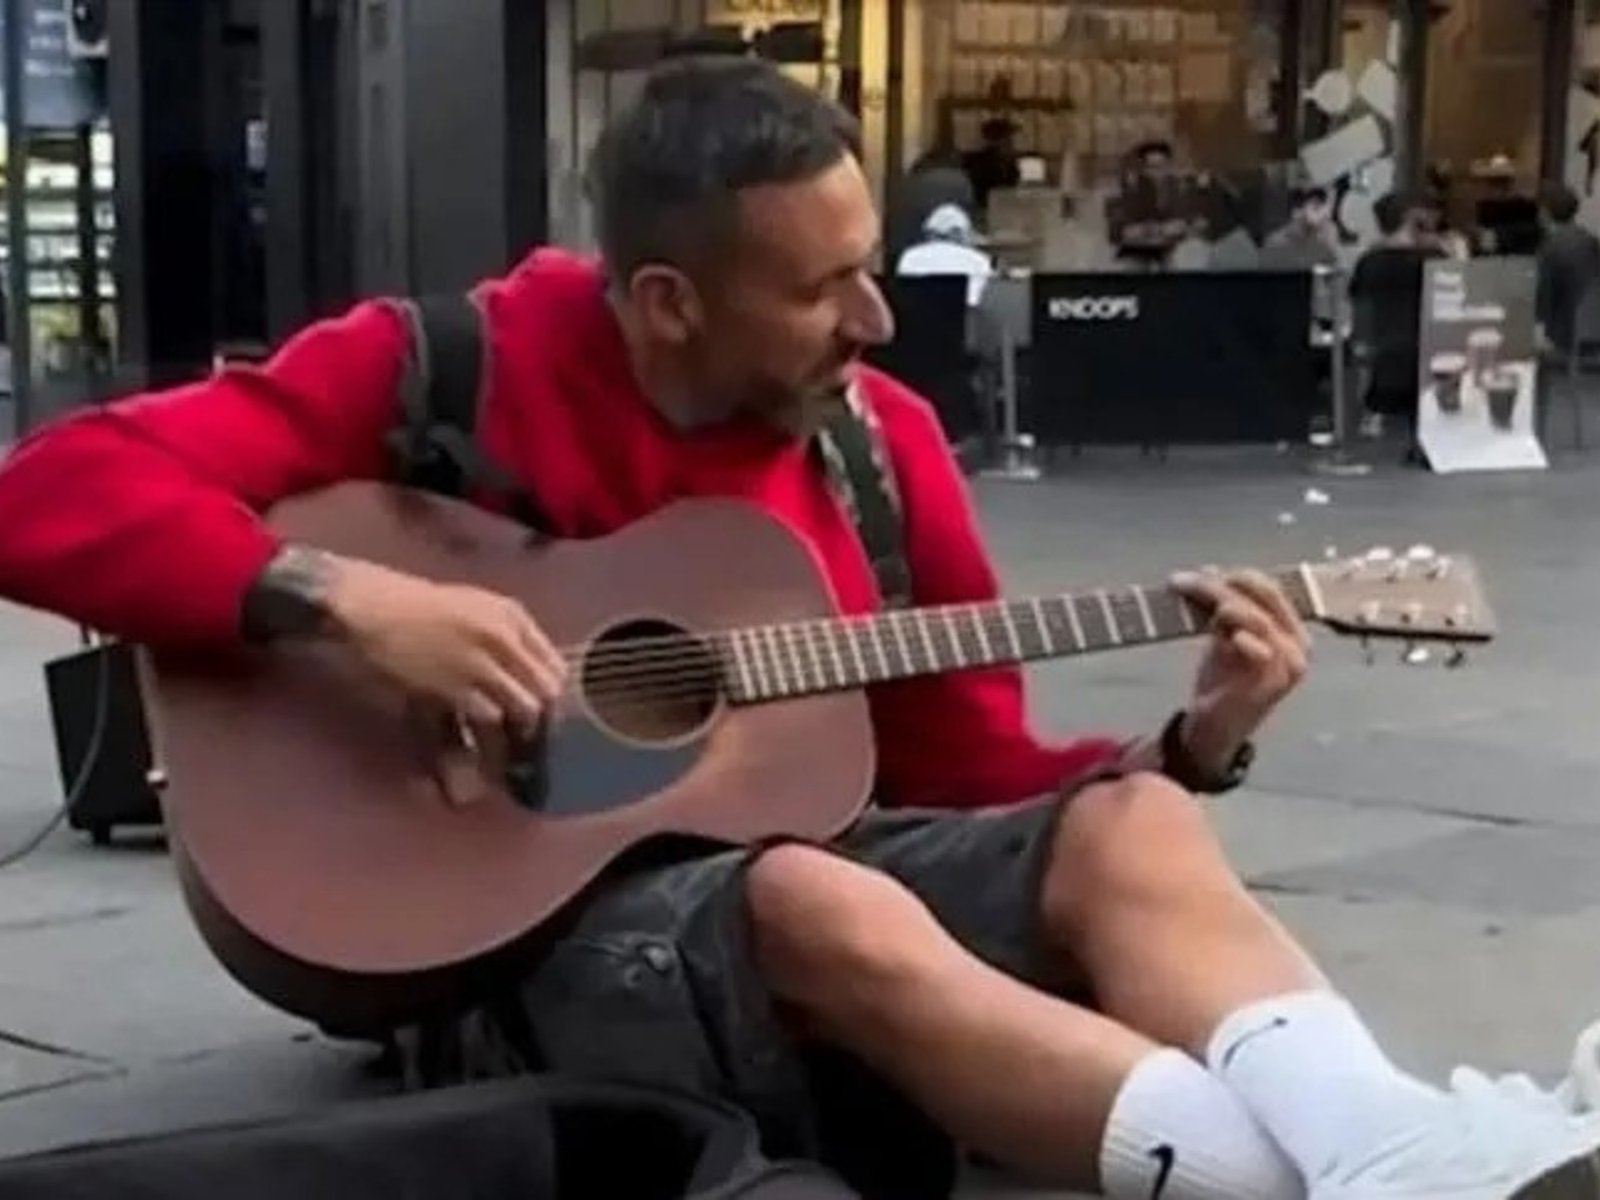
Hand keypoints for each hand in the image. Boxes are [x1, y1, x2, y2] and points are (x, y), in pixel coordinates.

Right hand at [326, 557, 565, 734]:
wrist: (372, 608)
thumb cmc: (421, 609)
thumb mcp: (478, 608)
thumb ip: (510, 638)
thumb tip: (536, 678)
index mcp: (513, 615)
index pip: (556, 665)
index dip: (553, 694)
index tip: (543, 712)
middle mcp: (504, 636)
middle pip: (547, 690)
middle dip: (543, 716)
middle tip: (528, 734)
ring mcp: (481, 661)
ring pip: (525, 707)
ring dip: (517, 728)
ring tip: (506, 741)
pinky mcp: (455, 685)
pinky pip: (489, 716)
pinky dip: (486, 730)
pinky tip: (478, 736)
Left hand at [1170, 568, 1310, 775]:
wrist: (1214, 728)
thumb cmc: (1222, 682)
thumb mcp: (1225, 638)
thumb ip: (1225, 611)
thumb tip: (1209, 572)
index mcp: (1291, 630)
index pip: (1270, 589)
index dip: (1236, 576)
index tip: (1199, 573)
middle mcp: (1298, 644)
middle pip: (1264, 597)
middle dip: (1220, 585)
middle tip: (1183, 581)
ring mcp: (1290, 665)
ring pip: (1258, 619)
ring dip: (1221, 605)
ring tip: (1191, 603)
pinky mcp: (1274, 683)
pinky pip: (1261, 650)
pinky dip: (1242, 639)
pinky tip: (1228, 638)